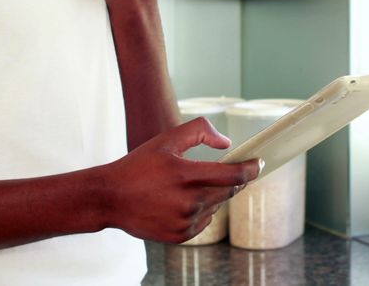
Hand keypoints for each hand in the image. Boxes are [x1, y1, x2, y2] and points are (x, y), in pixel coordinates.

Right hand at [98, 117, 263, 243]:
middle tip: (230, 170)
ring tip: (193, 185)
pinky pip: (205, 221)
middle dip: (234, 179)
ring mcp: (185, 221)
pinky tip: (183, 201)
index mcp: (187, 175)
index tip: (259, 163)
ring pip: (217, 206)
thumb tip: (226, 143)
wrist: (109, 198)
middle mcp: (189, 202)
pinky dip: (202, 210)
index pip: (234, 175)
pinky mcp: (180, 236)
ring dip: (215, 194)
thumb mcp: (166, 139)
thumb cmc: (138, 166)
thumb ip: (199, 131)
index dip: (251, 168)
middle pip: (230, 191)